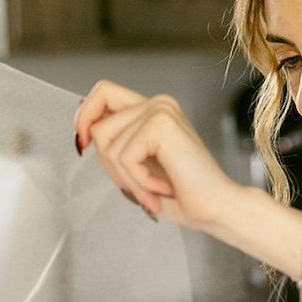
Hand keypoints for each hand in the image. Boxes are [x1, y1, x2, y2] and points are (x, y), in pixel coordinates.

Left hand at [74, 81, 240, 231]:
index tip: (84, 144)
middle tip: (138, 188)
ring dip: (128, 179)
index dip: (84, 115)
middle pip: (99, 125)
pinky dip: (139, 181)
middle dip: (110, 166)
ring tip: (154, 192)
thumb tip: (85, 133)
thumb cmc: (184, 195)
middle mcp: (158, 103)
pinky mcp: (161, 125)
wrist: (217, 209)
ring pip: (108, 143)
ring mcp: (160, 110)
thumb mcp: (139, 166)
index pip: (102, 92)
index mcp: (153, 110)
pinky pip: (124, 156)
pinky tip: (163, 188)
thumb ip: (117, 145)